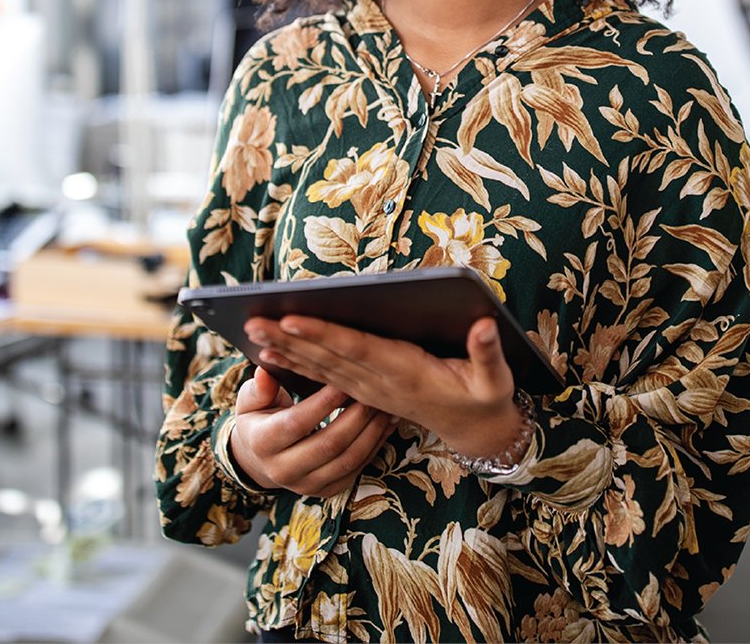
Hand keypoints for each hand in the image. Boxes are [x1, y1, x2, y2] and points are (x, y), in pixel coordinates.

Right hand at [228, 365, 395, 497]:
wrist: (260, 458)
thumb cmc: (259, 418)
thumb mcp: (251, 400)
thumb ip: (260, 387)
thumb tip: (264, 371)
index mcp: (262, 443)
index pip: (297, 422)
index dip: (324, 402)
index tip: (344, 380)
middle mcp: (282, 470)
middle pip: (329, 444)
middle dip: (356, 416)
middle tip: (373, 391)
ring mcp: (306, 485)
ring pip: (347, 459)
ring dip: (371, 432)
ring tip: (384, 406)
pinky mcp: (326, 491)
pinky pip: (356, 469)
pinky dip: (375, 446)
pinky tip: (386, 423)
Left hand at [246, 315, 525, 462]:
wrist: (475, 431)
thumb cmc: (485, 398)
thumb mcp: (495, 380)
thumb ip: (488, 353)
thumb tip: (486, 325)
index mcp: (405, 373)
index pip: (357, 350)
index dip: (324, 335)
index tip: (293, 319)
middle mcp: (380, 382)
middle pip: (328, 358)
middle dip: (289, 339)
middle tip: (254, 320)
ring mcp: (370, 389)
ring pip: (320, 368)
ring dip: (286, 351)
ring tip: (254, 332)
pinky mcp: (367, 391)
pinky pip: (325, 377)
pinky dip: (298, 365)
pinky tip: (274, 355)